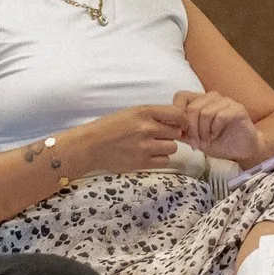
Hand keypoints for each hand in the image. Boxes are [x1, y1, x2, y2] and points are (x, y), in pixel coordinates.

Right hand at [67, 105, 181, 176]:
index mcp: (144, 112)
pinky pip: (165, 161)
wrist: (91, 145)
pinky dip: (160, 159)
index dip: (182, 120)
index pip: (177, 114)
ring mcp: (145, 147)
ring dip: (165, 147)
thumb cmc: (110, 127)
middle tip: (159, 136)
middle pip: (177, 132)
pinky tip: (148, 155)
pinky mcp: (142, 162)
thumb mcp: (132, 112)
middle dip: (171, 134)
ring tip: (152, 146)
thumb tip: (179, 123)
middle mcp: (146, 128)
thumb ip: (154, 115)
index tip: (179, 124)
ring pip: (173, 148)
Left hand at [171, 90, 259, 164]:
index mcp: (200, 100)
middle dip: (191, 129)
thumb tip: (165, 129)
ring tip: (206, 141)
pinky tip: (216, 136)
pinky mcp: (237, 109)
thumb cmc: (218, 142)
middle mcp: (212, 97)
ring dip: (203, 132)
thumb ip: (182, 132)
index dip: (177, 114)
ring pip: (205, 112)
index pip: (181, 96)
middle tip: (195, 143)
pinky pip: (220, 116)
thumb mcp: (195, 139)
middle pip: (192, 108)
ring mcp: (225, 101)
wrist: (242, 149)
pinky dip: (215, 130)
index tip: (180, 132)